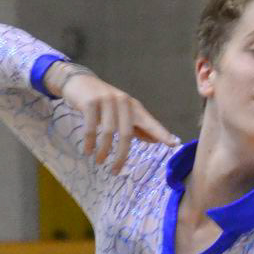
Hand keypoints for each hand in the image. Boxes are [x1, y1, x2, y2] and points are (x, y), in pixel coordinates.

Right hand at [57, 69, 177, 171]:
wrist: (79, 82)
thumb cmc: (103, 102)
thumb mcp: (122, 113)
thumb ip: (137, 127)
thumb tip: (155, 140)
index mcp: (133, 107)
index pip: (150, 122)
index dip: (162, 133)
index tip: (174, 143)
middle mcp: (123, 102)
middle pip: (127, 134)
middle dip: (121, 156)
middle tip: (115, 171)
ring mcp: (106, 100)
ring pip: (109, 132)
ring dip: (103, 151)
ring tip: (99, 161)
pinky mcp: (91, 102)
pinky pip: (91, 127)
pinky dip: (90, 142)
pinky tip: (88, 151)